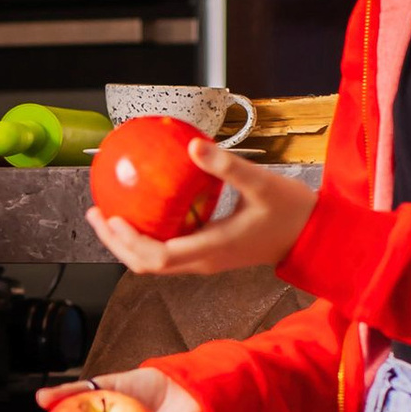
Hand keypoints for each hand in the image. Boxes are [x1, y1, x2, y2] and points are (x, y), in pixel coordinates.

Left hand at [89, 141, 319, 277]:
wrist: (315, 235)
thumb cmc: (291, 210)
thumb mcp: (260, 183)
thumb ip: (226, 166)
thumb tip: (192, 146)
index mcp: (210, 250)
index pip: (157, 256)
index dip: (128, 241)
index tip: (110, 216)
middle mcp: (203, 261)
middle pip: (146, 264)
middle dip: (116, 242)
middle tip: (95, 212)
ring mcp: (205, 260)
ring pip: (155, 261)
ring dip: (128, 242)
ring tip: (108, 212)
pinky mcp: (210, 252)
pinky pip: (169, 249)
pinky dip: (149, 234)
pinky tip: (144, 207)